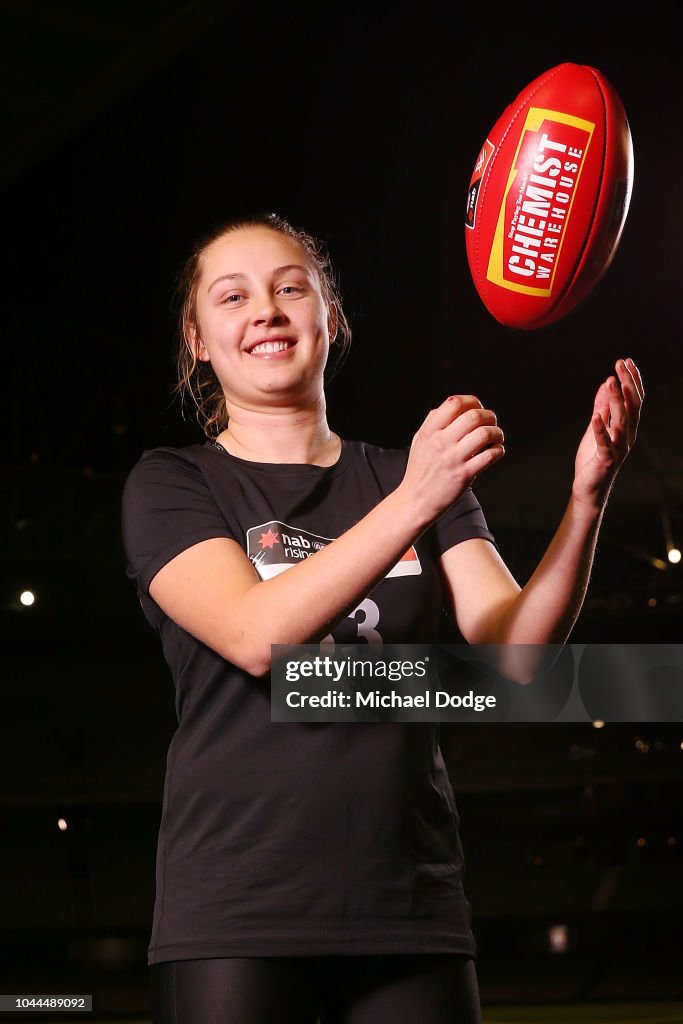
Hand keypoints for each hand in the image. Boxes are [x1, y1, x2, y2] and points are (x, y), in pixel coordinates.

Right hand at [401, 394, 504, 524]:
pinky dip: (498, 450)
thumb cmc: (420, 470)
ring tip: (497, 437)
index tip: (478, 408)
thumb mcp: (420, 441)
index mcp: (429, 431)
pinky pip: (489, 455)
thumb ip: (434, 422)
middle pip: (473, 416)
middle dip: (489, 416)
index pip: (454, 402)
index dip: (472, 401)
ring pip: (484, 434)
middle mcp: (440, 442)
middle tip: (492, 422)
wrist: (416, 500)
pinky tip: (496, 451)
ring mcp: (453, 459)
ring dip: (497, 433)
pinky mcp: (464, 475)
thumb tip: (454, 404)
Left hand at [572, 357, 643, 509]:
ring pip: (622, 421)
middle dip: (627, 383)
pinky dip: (600, 429)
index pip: (634, 399)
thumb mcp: (596, 427)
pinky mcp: (607, 460)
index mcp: (627, 427)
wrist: (589, 487)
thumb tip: (605, 384)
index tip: (627, 361)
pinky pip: (605, 443)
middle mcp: (627, 436)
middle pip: (632, 406)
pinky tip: (595, 417)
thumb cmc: (593, 458)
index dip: (632, 380)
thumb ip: (602, 407)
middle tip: (620, 364)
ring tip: (611, 382)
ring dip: (617, 400)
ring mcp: (619, 448)